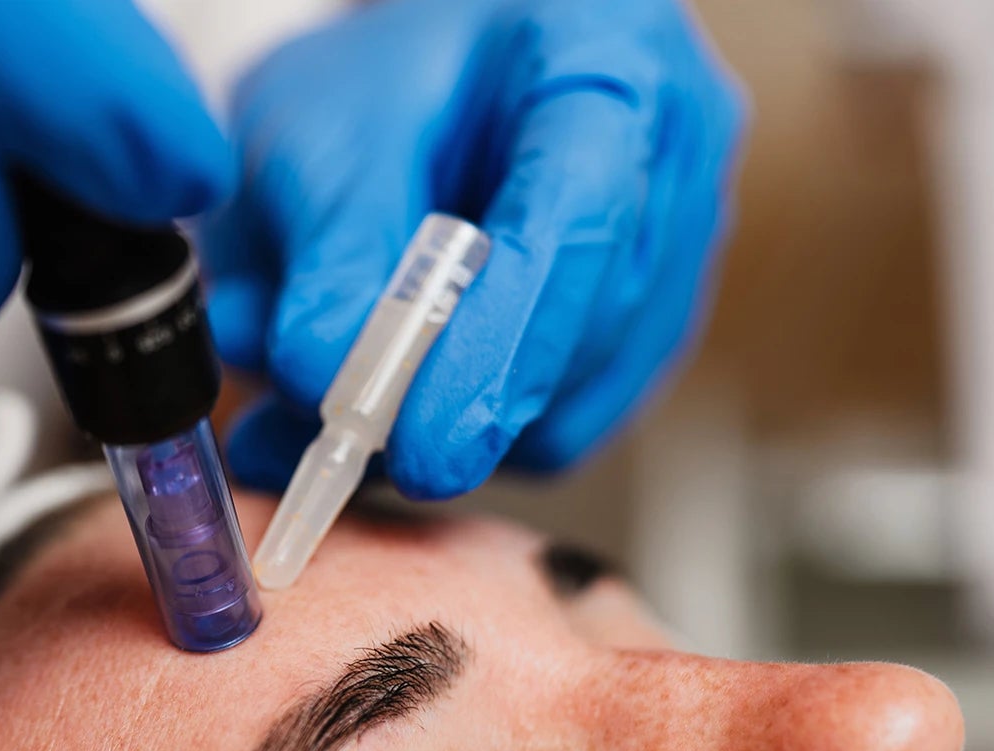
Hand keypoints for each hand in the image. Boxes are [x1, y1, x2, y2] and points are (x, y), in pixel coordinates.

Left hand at [207, 0, 744, 497]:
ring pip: (586, 390)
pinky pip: (575, 418)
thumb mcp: (325, 125)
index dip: (499, 343)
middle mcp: (671, 152)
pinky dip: (481, 432)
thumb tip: (317, 375)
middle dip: (469, 402)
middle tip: (352, 449)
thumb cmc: (387, 73)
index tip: (417, 442)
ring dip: (463, 424)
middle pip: (594, 318)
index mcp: (607, 58)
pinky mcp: (648, 322)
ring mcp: (676, 243)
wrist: (427, 82)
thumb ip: (329, 246)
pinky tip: (405, 397)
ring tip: (342, 402)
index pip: (578, 216)